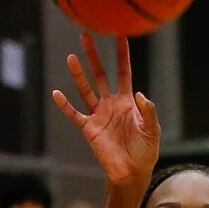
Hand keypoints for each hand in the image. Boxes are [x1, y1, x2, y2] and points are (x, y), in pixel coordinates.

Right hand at [52, 36, 160, 191]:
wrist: (132, 173)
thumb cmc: (145, 152)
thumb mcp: (152, 130)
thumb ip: (147, 111)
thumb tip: (138, 93)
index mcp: (127, 101)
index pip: (124, 72)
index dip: (122, 55)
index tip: (120, 35)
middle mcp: (110, 104)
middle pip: (100, 74)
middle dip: (94, 56)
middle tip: (86, 35)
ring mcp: (98, 115)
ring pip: (85, 89)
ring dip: (78, 74)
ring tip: (71, 57)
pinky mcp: (89, 129)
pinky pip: (75, 114)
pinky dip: (65, 105)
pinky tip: (57, 93)